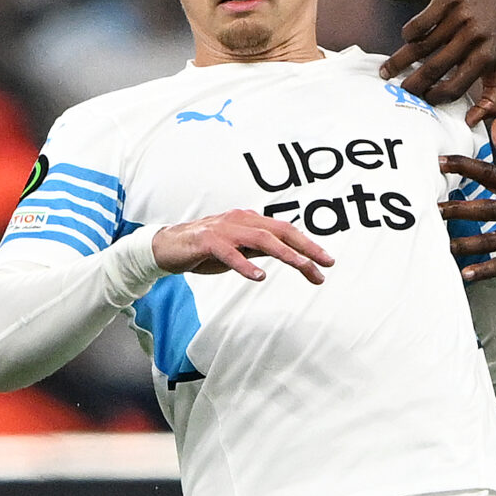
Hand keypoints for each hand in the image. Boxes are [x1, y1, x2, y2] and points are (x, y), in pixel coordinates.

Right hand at [151, 210, 333, 282]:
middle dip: (306, 248)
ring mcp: (224, 229)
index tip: (328, 262)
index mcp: (250, 220)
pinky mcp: (207, 242)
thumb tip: (288, 254)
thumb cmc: (206, 249)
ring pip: (261, 239)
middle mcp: (241, 220)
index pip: (286, 231)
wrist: (167, 247)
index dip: (309, 245)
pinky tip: (259, 276)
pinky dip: (246, 264)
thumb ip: (261, 249)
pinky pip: (230, 253)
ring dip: (285, 253)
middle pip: (280, 232)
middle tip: (326, 264)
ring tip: (302, 267)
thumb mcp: (240, 249)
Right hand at [384, 0, 495, 117]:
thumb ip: (494, 98)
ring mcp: (460, 17)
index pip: (456, 86)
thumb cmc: (494, 36)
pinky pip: (418, 24)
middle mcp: (474, 36)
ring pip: (422, 45)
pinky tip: (406, 42)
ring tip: (387, 71)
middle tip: (400, 91)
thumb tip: (473, 123)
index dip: (437, 97)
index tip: (425, 100)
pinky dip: (408, 34)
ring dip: (400, 61)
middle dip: (413, 84)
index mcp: (488, 56)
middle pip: (435, 67)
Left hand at [440, 117, 495, 283]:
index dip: (464, 167)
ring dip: (467, 244)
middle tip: (432, 209)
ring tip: (443, 246)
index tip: (440, 163)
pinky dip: (486, 270)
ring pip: (492, 240)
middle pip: (486, 208)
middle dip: (458, 209)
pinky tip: (467, 274)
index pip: (489, 173)